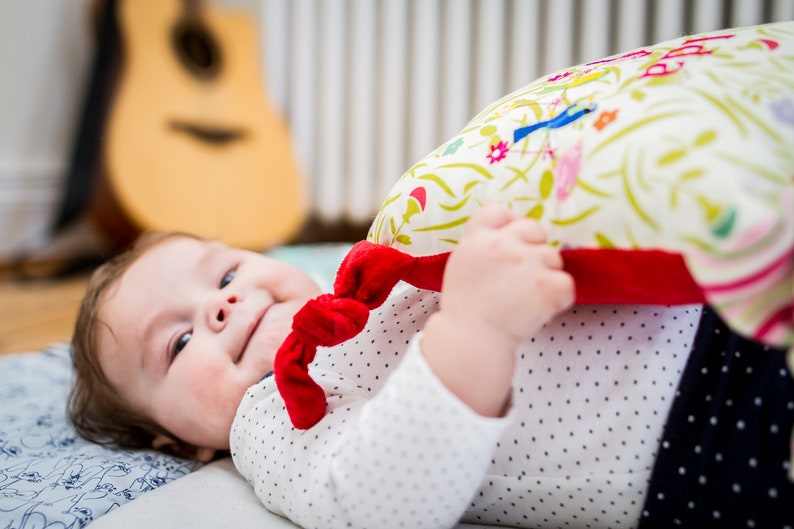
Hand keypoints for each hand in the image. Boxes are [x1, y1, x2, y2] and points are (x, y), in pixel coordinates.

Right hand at [440, 203, 574, 348]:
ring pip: (553, 257)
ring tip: (527, 300)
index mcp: (478, 239)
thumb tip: (508, 234)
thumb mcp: (462, 266)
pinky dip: (559, 299)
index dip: (509, 224)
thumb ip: (481, 245)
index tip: (511, 244)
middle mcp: (503, 245)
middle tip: (525, 278)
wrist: (472, 341)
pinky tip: (541, 310)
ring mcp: (527, 263)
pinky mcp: (547, 286)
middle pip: (534, 228)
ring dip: (546, 277)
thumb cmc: (466, 309)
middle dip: (535, 249)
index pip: (497, 211)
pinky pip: (566, 284)